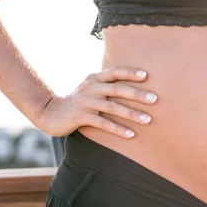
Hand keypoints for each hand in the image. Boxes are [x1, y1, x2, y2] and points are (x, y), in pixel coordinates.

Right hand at [35, 67, 157, 137]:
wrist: (50, 113)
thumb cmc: (79, 102)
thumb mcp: (91, 89)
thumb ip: (108, 86)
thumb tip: (135, 86)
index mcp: (95, 79)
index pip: (115, 72)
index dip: (130, 73)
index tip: (147, 75)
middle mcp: (91, 88)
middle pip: (117, 89)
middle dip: (138, 94)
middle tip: (155, 99)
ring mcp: (85, 102)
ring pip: (112, 107)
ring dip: (132, 114)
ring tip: (148, 120)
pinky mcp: (80, 117)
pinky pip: (103, 123)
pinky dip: (118, 129)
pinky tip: (131, 134)